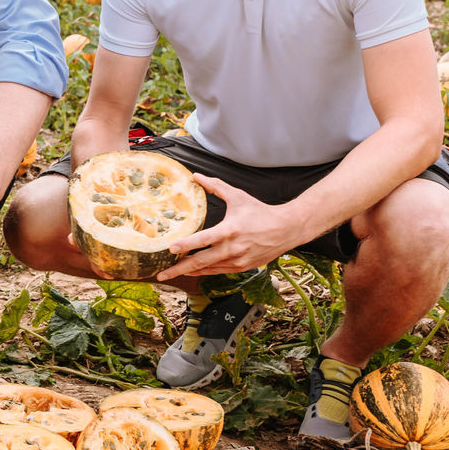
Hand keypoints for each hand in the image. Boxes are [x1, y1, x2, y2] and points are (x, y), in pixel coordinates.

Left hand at [155, 175, 298, 280]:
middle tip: (161, 274)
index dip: (186, 245)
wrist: (287, 229)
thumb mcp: (238, 197)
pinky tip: (192, 270)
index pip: (204, 240)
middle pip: (201, 261)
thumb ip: (215, 186)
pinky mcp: (243, 267)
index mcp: (230, 230)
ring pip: (208, 269)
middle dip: (179, 268)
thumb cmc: (260, 211)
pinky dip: (204, 271)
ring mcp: (238, 260)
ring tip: (171, 273)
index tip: (171, 249)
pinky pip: (219, 271)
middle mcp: (233, 248)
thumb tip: (196, 175)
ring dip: (189, 271)